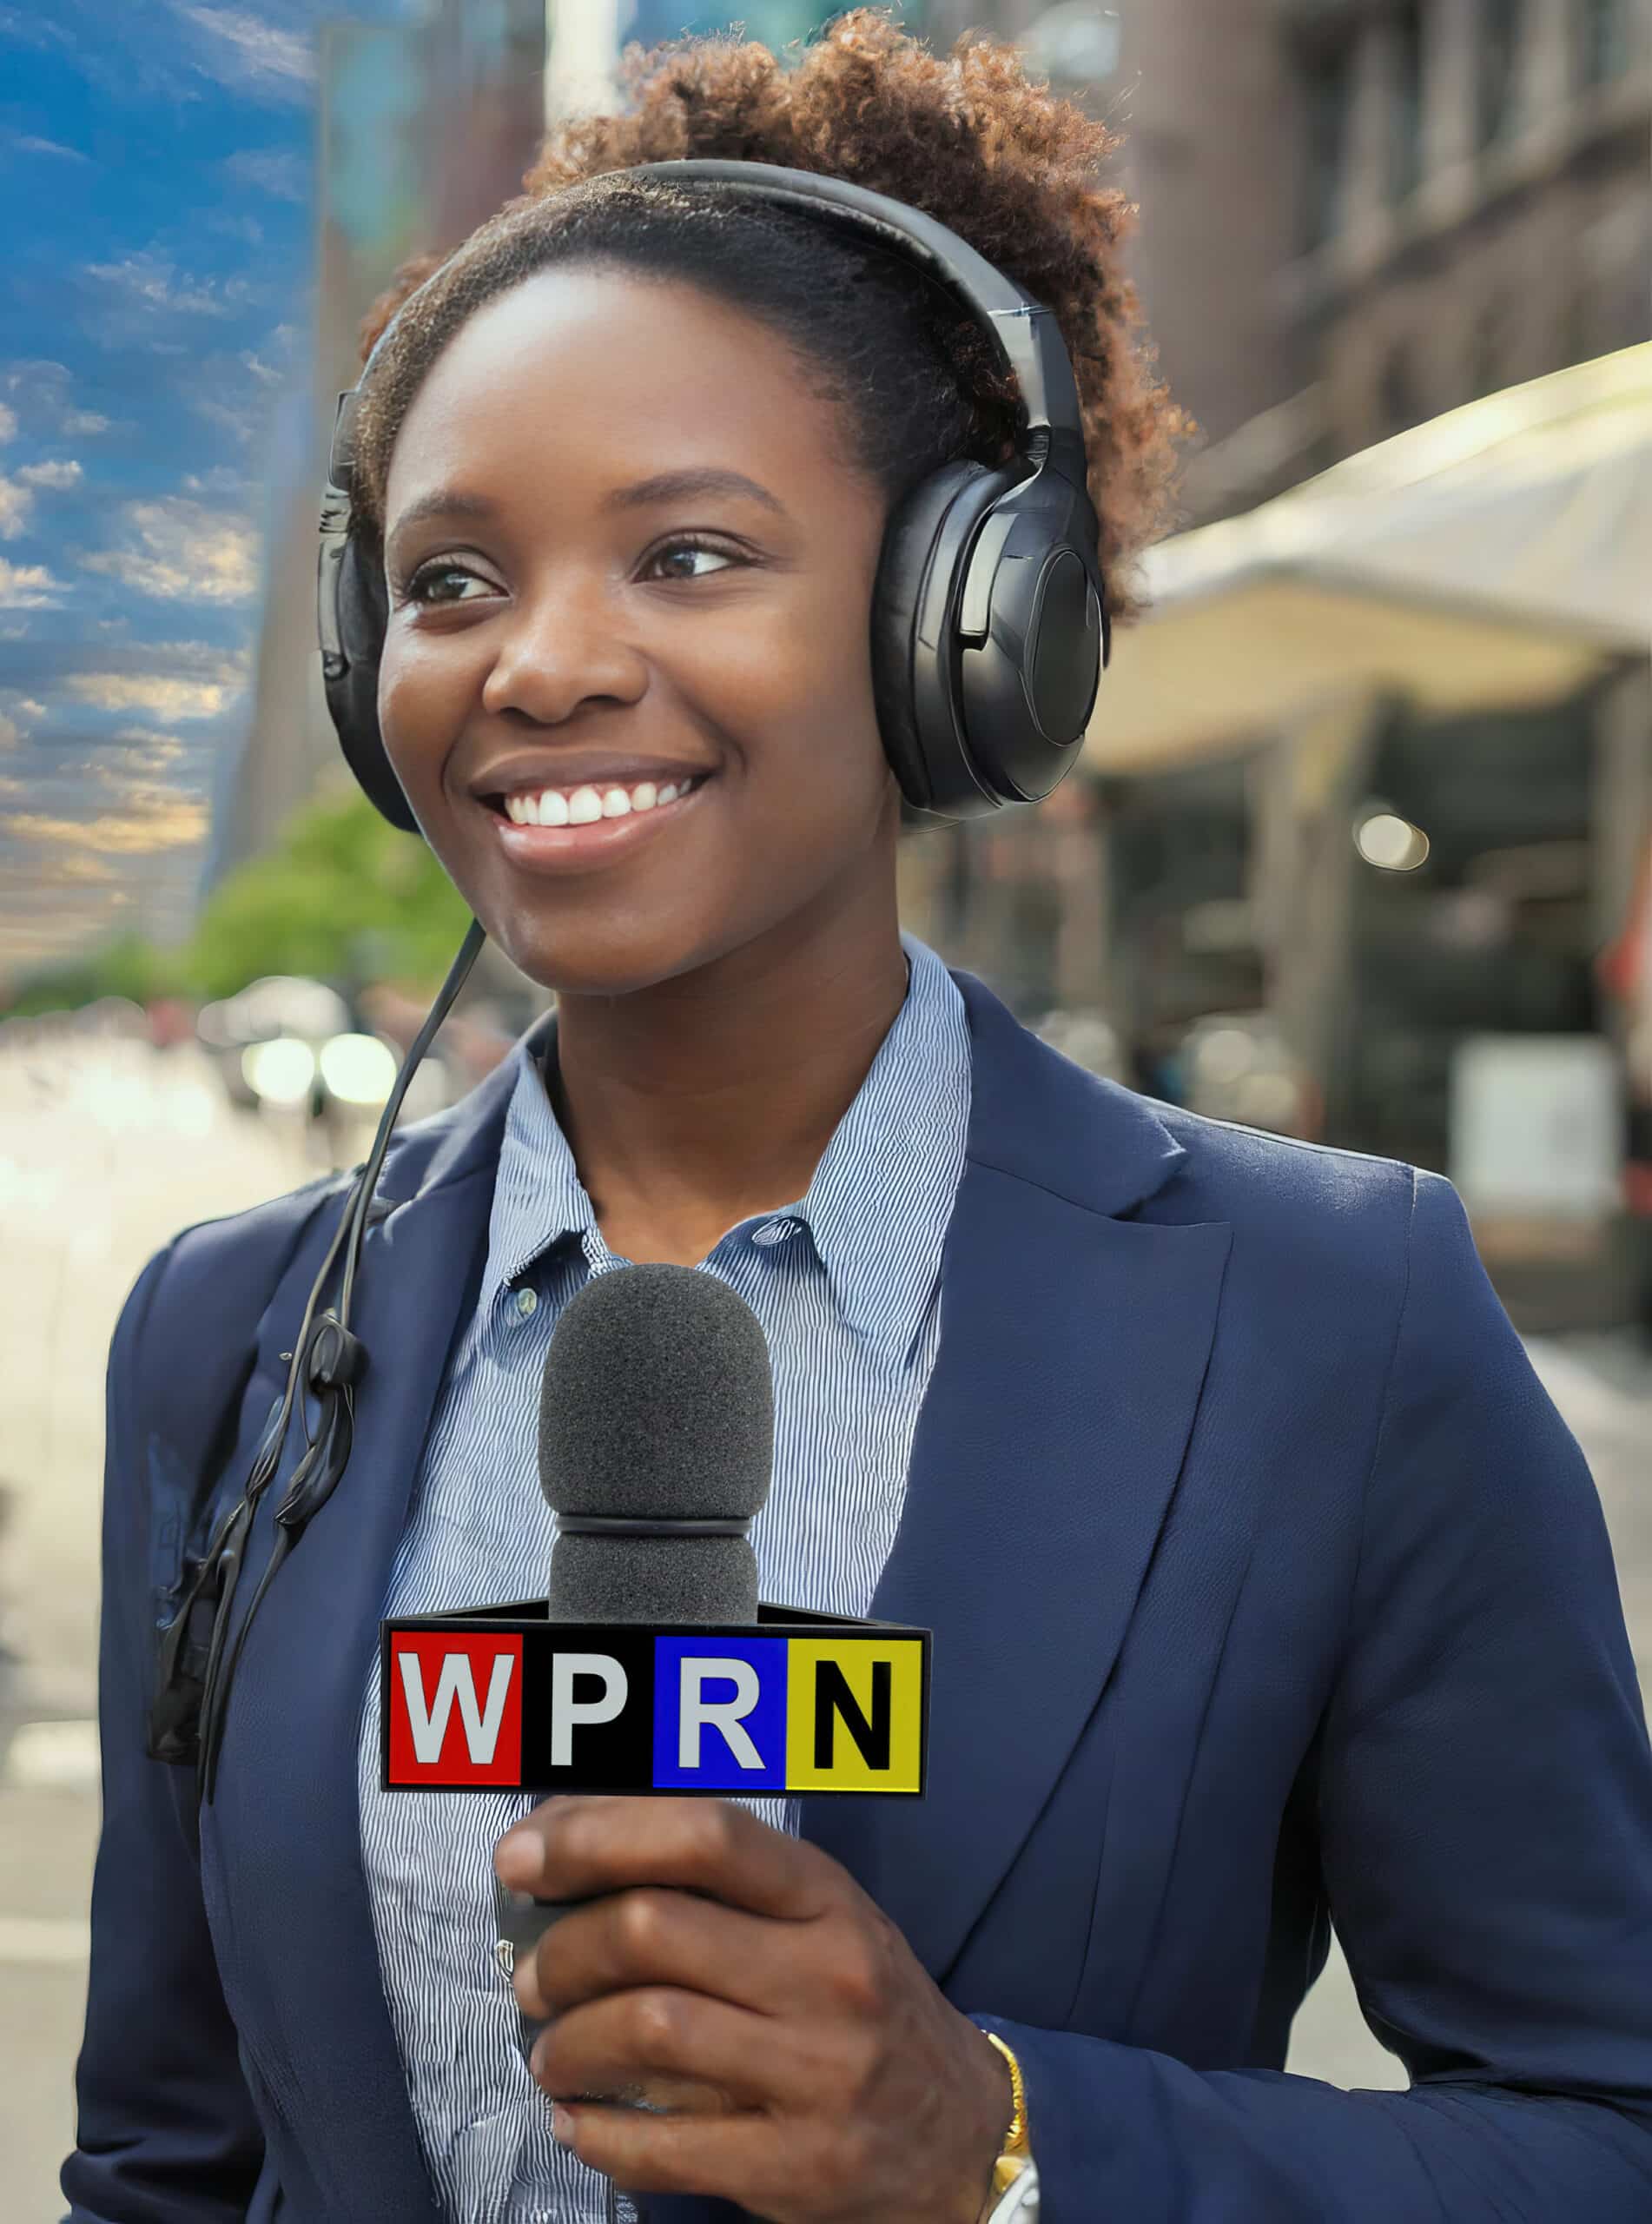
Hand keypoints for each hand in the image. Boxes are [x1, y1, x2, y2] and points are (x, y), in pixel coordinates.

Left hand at [493, 1796, 1013, 2223]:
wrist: (962, 2131)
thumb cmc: (860, 2002)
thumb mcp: (816, 1918)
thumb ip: (714, 1884)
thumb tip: (565, 1844)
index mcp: (826, 1897)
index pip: (707, 1834)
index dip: (599, 1834)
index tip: (523, 1856)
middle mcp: (828, 1974)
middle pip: (655, 1930)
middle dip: (564, 1951)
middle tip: (531, 1976)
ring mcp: (818, 2072)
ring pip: (648, 2029)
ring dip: (568, 2041)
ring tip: (550, 2051)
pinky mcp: (798, 2166)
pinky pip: (665, 2147)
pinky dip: (597, 2133)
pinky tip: (576, 2121)